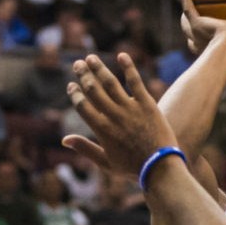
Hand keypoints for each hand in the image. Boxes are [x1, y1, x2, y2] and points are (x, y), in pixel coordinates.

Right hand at [62, 53, 178, 173]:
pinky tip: (122, 55)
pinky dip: (128, 67)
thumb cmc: (133, 168)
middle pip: (93, 90)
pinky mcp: (147, 104)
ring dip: (99, 68)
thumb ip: (85, 149)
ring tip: (90, 57)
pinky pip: (136, 81)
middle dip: (83, 75)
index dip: (75, 94)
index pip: (82, 106)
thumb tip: (64, 140)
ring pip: (110, 83)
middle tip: (77, 64)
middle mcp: (113, 116)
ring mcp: (130, 108)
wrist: (161, 168)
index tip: (71, 86)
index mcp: (101, 130)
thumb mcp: (106, 163)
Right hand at [180, 0, 225, 81]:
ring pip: (185, 23)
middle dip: (190, 31)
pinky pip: (189, 8)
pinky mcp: (196, 23)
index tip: (201, 43)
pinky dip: (186, 0)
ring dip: (185, 17)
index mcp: (208, 52)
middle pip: (190, 36)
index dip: (199, 46)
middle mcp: (199, 42)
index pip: (199, 48)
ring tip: (186, 6)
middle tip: (192, 25)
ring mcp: (196, 32)